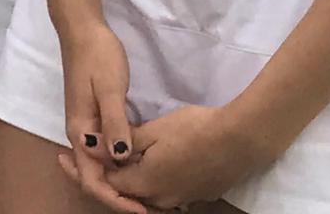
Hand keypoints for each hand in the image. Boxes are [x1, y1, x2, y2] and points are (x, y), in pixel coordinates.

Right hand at [55, 21, 147, 213]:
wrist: (83, 30)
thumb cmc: (97, 56)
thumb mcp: (109, 88)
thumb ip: (114, 123)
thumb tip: (121, 158)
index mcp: (80, 131)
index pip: (92, 179)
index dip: (115, 199)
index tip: (142, 209)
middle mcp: (80, 135)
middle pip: (95, 178)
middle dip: (119, 197)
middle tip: (150, 208)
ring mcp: (87, 128)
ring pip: (101, 167)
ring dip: (120, 185)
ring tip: (148, 196)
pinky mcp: (95, 120)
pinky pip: (105, 153)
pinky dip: (120, 167)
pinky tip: (137, 169)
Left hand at [103, 104, 264, 212]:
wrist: (240, 139)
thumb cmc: (193, 129)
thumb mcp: (154, 130)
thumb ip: (122, 140)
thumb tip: (90, 144)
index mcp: (146, 183)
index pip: (111, 182)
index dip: (102, 164)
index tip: (101, 144)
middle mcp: (163, 199)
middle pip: (131, 191)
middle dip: (121, 172)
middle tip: (120, 146)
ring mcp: (183, 200)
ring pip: (152, 194)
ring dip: (142, 177)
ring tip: (142, 152)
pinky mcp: (200, 196)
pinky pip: (172, 193)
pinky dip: (162, 180)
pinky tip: (167, 160)